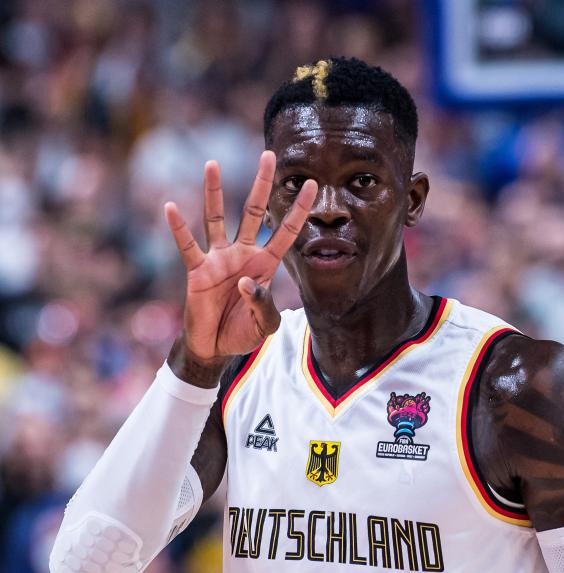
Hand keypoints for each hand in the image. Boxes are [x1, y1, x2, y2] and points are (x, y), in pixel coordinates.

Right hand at [165, 151, 316, 362]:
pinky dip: (179, 228)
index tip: (312, 185)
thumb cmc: (243, 333)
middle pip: (254, 212)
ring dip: (215, 193)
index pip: (286, 232)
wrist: (215, 347)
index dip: (298, 210)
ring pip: (217, 218)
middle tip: (270, 155)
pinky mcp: (197, 270)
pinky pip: (187, 245)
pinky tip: (171, 207)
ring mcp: (219, 259)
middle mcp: (243, 254)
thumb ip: (262, 305)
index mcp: (265, 265)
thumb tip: (245, 282)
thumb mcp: (263, 325)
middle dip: (262, 185)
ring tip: (213, 164)